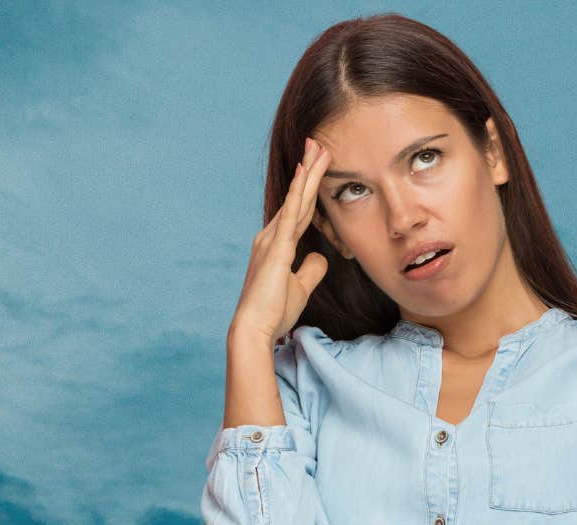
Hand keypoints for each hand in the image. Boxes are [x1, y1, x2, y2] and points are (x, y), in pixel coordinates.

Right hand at [231, 136, 333, 345]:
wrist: (254, 328)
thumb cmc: (274, 311)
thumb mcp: (300, 287)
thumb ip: (310, 269)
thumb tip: (322, 257)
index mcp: (277, 244)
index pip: (300, 211)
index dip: (310, 188)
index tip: (319, 166)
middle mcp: (271, 236)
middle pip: (298, 198)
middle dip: (309, 170)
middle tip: (318, 144)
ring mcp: (272, 240)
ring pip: (296, 200)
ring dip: (308, 173)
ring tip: (318, 148)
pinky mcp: (276, 248)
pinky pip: (291, 215)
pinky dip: (298, 193)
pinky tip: (304, 173)